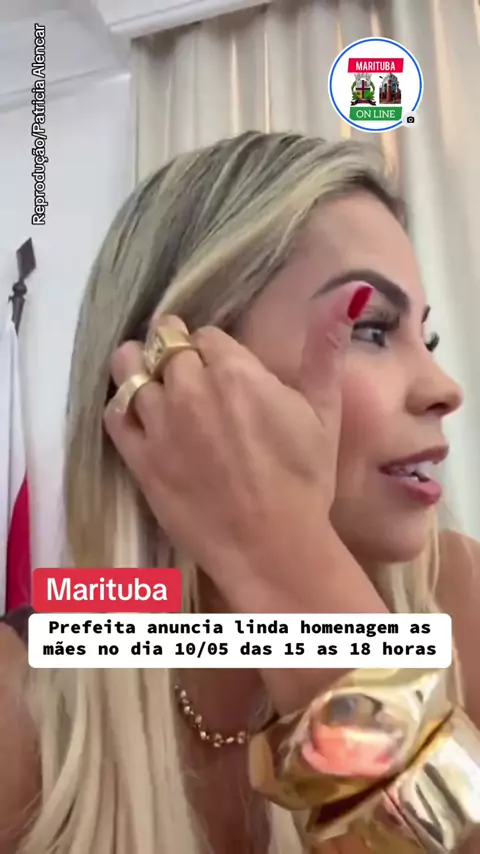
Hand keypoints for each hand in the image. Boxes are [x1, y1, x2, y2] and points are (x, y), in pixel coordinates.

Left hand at [103, 283, 372, 604]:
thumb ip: (325, 351)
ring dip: (141, 367)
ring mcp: (160, 424)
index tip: (223, 366)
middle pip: (168, 347)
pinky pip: (115, 413)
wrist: (273, 547)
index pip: (209, 335)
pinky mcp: (140, 459)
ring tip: (154, 378)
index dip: (215, 348)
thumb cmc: (306, 482)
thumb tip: (348, 292)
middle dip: (179, 354)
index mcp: (237, 373)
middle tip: (192, 376)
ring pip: (131, 368)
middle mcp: (191, 390)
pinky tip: (138, 410)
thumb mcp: (324, 413)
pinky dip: (123, 404)